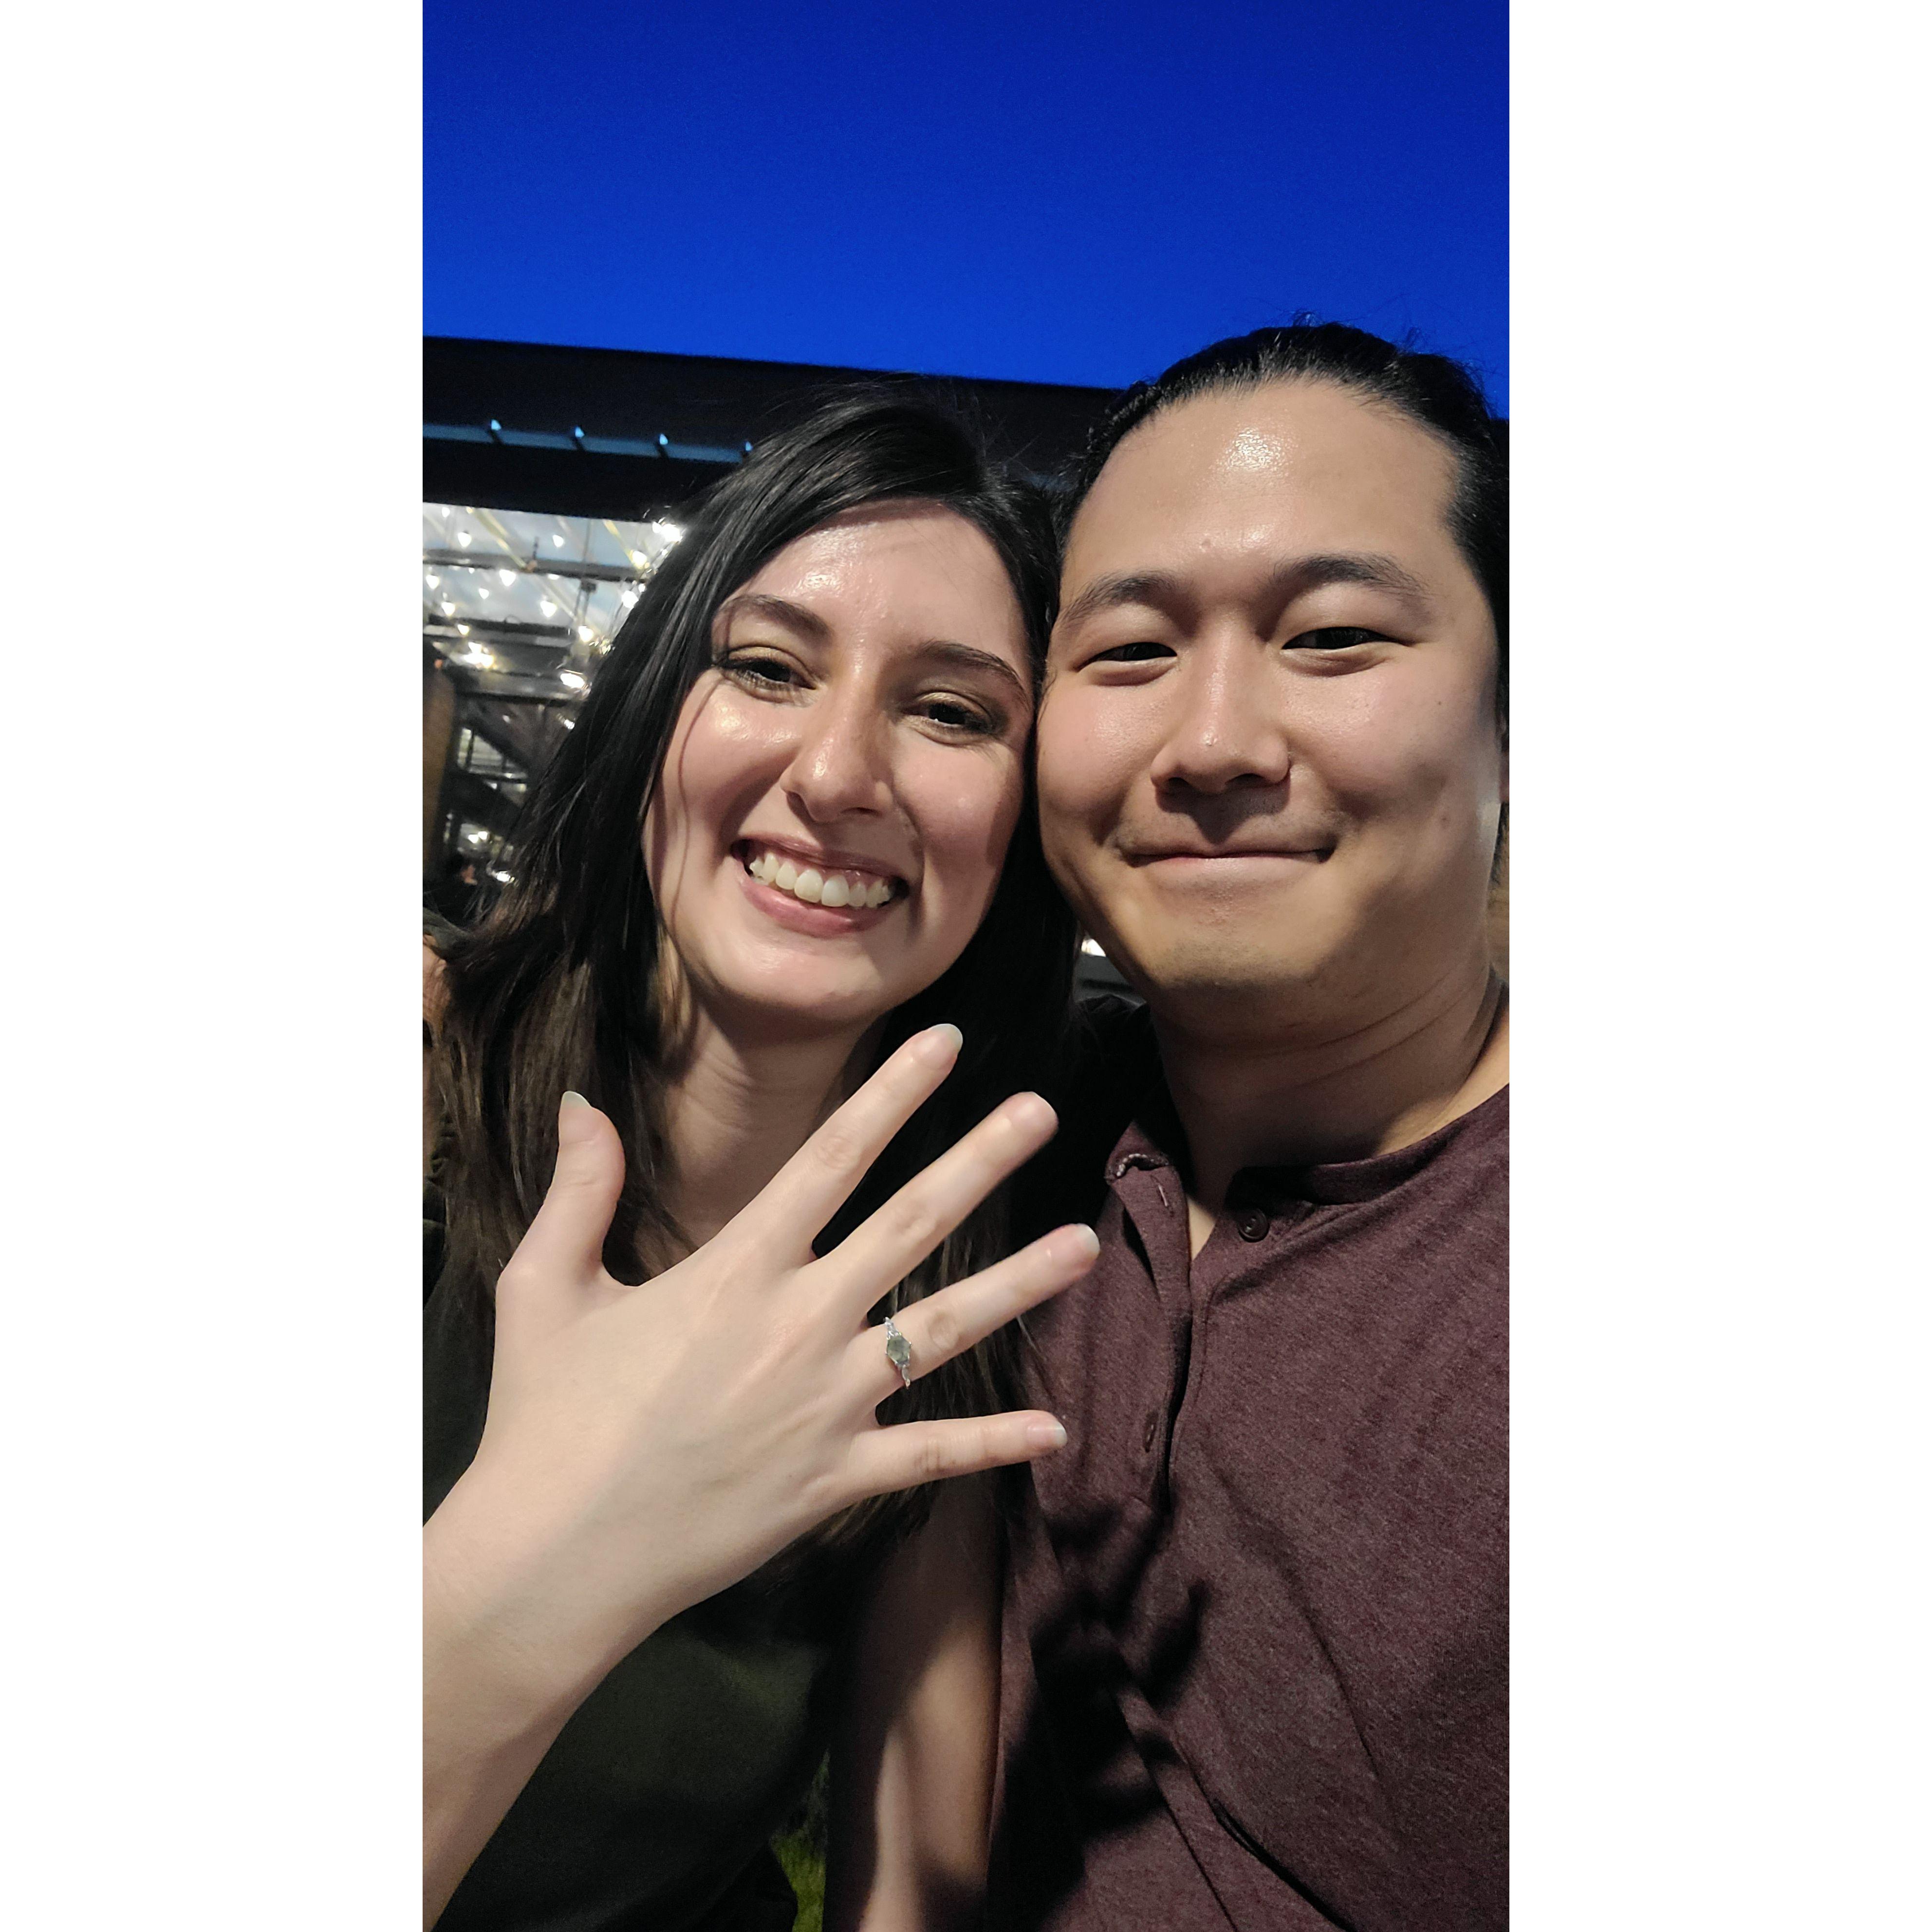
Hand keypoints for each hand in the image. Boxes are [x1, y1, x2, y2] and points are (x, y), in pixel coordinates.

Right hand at [426, 1023, 1092, 1684]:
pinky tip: (1053, 1427)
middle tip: (1042, 1110)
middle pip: (911, 1224)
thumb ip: (579, 1190)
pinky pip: (930, 1456)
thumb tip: (582, 1102)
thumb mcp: (545, 1288)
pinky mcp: (835, 1480)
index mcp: (735, 1270)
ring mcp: (826, 1406)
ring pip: (945, 1331)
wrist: (555, 1557)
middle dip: (981, 1158)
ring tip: (1085, 1245)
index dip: (892, 1091)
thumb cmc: (545, 1419)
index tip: (945, 1041)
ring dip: (1019, 1284)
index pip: (832, 1156)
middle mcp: (797, 1326)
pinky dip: (992, 1443)